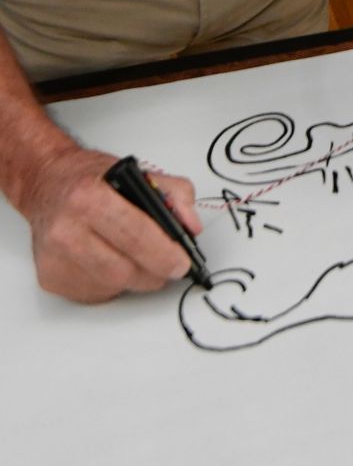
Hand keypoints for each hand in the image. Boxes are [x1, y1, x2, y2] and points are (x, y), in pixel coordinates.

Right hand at [24, 146, 202, 302]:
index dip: (164, 253)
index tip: (182, 263)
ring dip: (135, 279)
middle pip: (124, 270)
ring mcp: (55, 257)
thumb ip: (174, 194)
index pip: (135, 235)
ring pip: (112, 286)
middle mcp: (66, 228)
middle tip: (169, 266)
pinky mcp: (50, 278)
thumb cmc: (90, 179)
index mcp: (88, 196)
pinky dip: (112, 284)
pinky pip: (95, 293)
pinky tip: (112, 262)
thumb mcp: (137, 172)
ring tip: (139, 258)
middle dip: (154, 272)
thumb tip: (191, 226)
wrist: (47, 183)